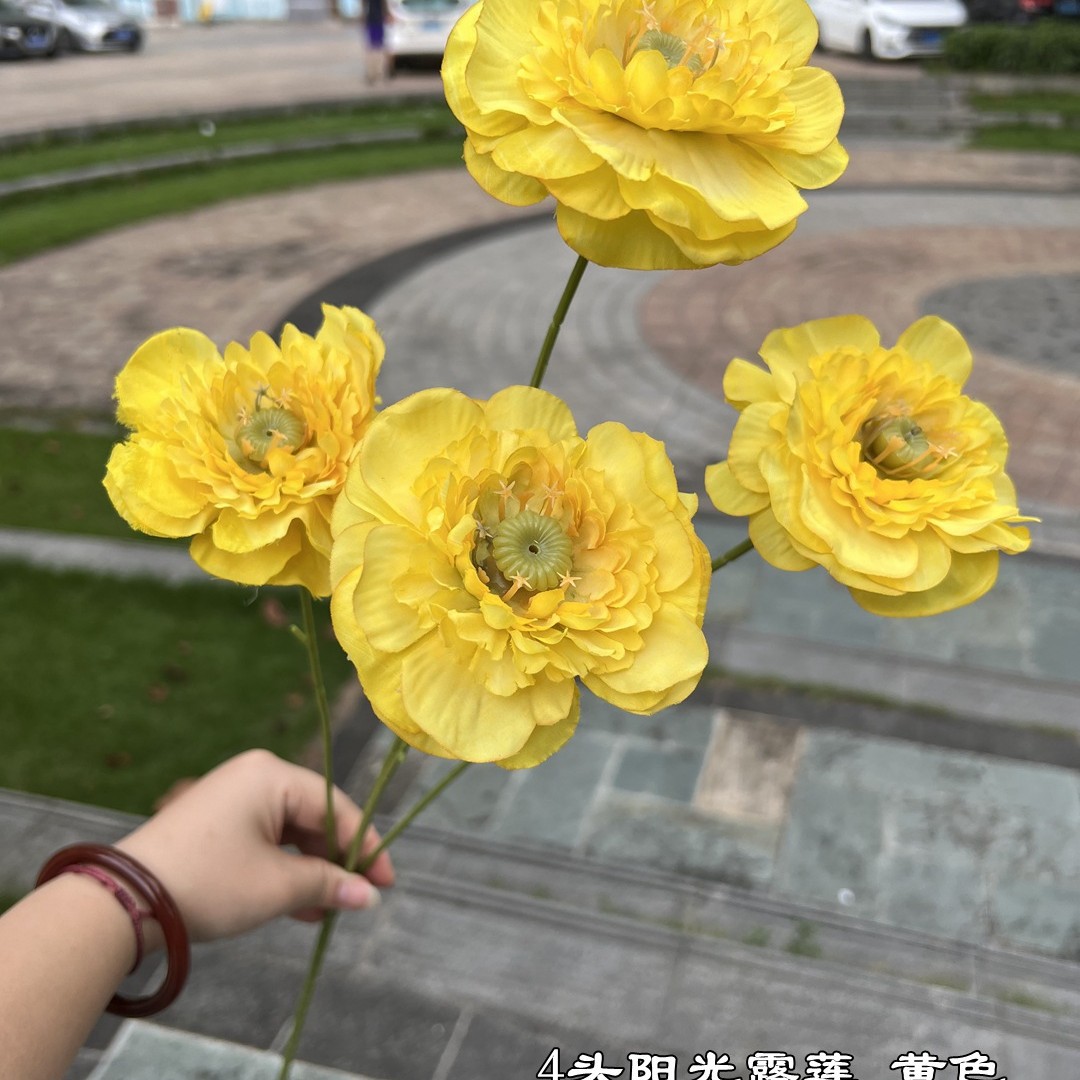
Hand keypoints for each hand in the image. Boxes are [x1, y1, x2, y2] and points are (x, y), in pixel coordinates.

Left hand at [116, 749, 393, 942]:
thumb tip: (371, 896)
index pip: (336, 806)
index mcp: (272, 775)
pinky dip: (283, 869)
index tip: (386, 881)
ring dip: (311, 871)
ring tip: (327, 910)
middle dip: (336, 860)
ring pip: (290, 832)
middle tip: (357, 898)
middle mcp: (254, 776)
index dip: (364, 846)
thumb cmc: (209, 882)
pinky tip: (299, 906)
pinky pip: (265, 841)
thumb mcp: (276, 886)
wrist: (124, 900)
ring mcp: (232, 798)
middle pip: (314, 816)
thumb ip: (329, 884)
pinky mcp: (216, 823)